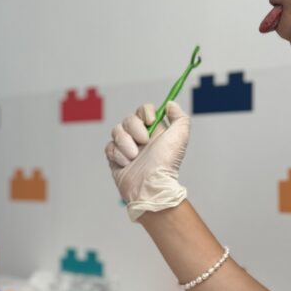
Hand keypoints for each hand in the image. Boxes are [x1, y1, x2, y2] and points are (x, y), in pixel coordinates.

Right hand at [105, 101, 190, 220]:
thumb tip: (170, 104)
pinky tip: (127, 164)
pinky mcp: (115, 158)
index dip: (145, 112)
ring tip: (134, 157)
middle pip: (129, 119)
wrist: (150, 186)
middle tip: (144, 142)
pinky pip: (109, 146)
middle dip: (135, 129)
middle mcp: (140, 137)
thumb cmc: (166, 164)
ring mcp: (126, 147)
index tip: (151, 121)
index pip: (144, 110)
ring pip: (116, 131)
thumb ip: (180, 117)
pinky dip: (118, 155)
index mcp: (154, 130)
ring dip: (125, 143)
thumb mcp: (180, 137)